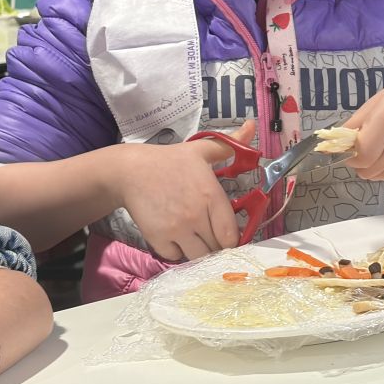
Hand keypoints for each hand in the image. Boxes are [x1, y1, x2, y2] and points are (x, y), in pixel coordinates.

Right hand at [117, 120, 255, 260]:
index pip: (231, 234)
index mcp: (211, 195)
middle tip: (210, 233)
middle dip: (216, 243)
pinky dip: (178, 251)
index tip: (227, 232)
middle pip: (217, 248)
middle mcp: (196, 216)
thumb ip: (230, 143)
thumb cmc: (170, 161)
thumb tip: (251, 126)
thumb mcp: (201, 149)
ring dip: (199, 250)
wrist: (131, 171)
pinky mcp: (158, 239)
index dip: (232, 237)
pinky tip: (176, 236)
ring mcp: (177, 230)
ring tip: (195, 236)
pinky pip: (176, 257)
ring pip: (198, 256)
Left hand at [342, 74, 383, 180]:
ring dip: (370, 166)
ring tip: (377, 146)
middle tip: (362, 145)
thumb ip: (356, 124)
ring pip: (378, 176)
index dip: (351, 153)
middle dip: (359, 161)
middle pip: (367, 170)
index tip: (349, 145)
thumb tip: (336, 143)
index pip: (362, 154)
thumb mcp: (378, 101)